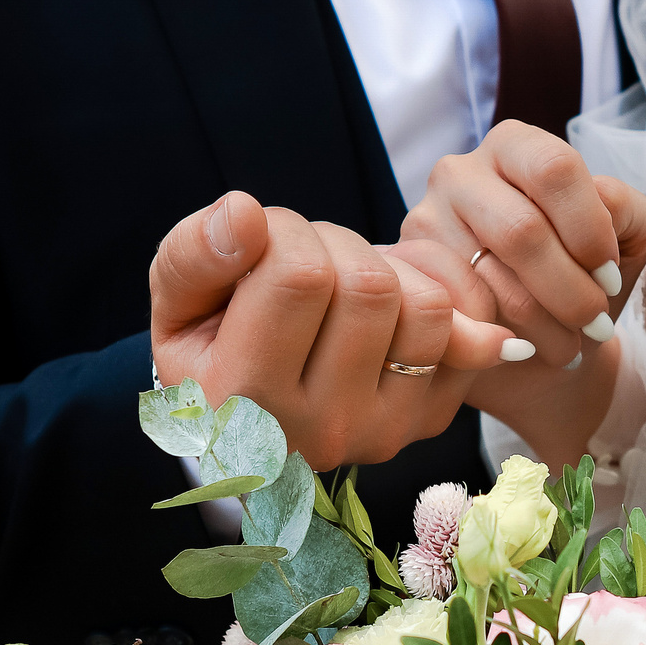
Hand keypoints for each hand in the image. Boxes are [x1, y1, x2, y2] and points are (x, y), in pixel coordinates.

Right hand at [149, 192, 523, 469]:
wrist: (253, 425)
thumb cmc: (210, 351)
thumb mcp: (176, 305)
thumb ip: (193, 254)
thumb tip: (244, 214)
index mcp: (248, 404)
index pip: (301, 276)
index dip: (283, 231)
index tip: (261, 244)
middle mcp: (324, 430)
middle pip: (370, 287)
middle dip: (336, 246)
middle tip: (303, 262)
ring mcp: (385, 431)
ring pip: (427, 306)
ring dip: (390, 267)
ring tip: (343, 279)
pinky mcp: (431, 418)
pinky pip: (469, 325)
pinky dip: (436, 288)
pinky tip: (392, 293)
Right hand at [399, 121, 645, 367]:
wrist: (540, 348)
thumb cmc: (583, 283)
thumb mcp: (625, 240)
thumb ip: (625, 212)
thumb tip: (599, 206)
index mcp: (515, 146)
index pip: (554, 169)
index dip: (590, 230)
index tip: (609, 277)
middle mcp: (458, 173)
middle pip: (521, 230)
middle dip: (570, 291)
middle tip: (594, 325)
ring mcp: (422, 224)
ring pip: (490, 281)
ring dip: (544, 326)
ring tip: (567, 346)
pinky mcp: (405, 279)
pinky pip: (458, 315)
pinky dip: (502, 343)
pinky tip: (522, 351)